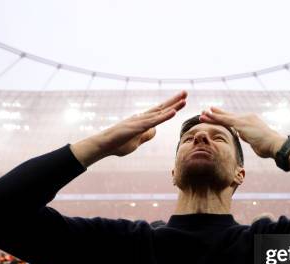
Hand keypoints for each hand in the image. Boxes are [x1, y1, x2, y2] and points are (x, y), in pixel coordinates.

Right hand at [71, 91, 186, 166]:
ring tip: (184, 99)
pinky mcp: (137, 127)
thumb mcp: (136, 141)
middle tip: (185, 92)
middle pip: (161, 108)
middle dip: (174, 100)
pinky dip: (164, 117)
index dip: (171, 106)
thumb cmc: (118, 144)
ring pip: (159, 113)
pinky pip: (154, 121)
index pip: (160, 112)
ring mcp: (140, 121)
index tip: (182, 100)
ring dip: (173, 106)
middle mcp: (142, 118)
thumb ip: (146, 136)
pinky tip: (173, 112)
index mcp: (142, 121)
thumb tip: (155, 130)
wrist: (103, 145)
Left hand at [199, 108, 284, 157]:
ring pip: (225, 117)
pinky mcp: (241, 123)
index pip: (235, 119)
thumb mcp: (257, 141)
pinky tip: (208, 116)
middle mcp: (247, 117)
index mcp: (251, 121)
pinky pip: (225, 120)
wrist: (274, 144)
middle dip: (218, 114)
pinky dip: (215, 117)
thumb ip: (251, 138)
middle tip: (207, 110)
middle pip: (229, 115)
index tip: (217, 116)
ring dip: (213, 115)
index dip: (225, 117)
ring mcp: (244, 119)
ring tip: (202, 114)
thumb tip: (248, 139)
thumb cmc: (268, 146)